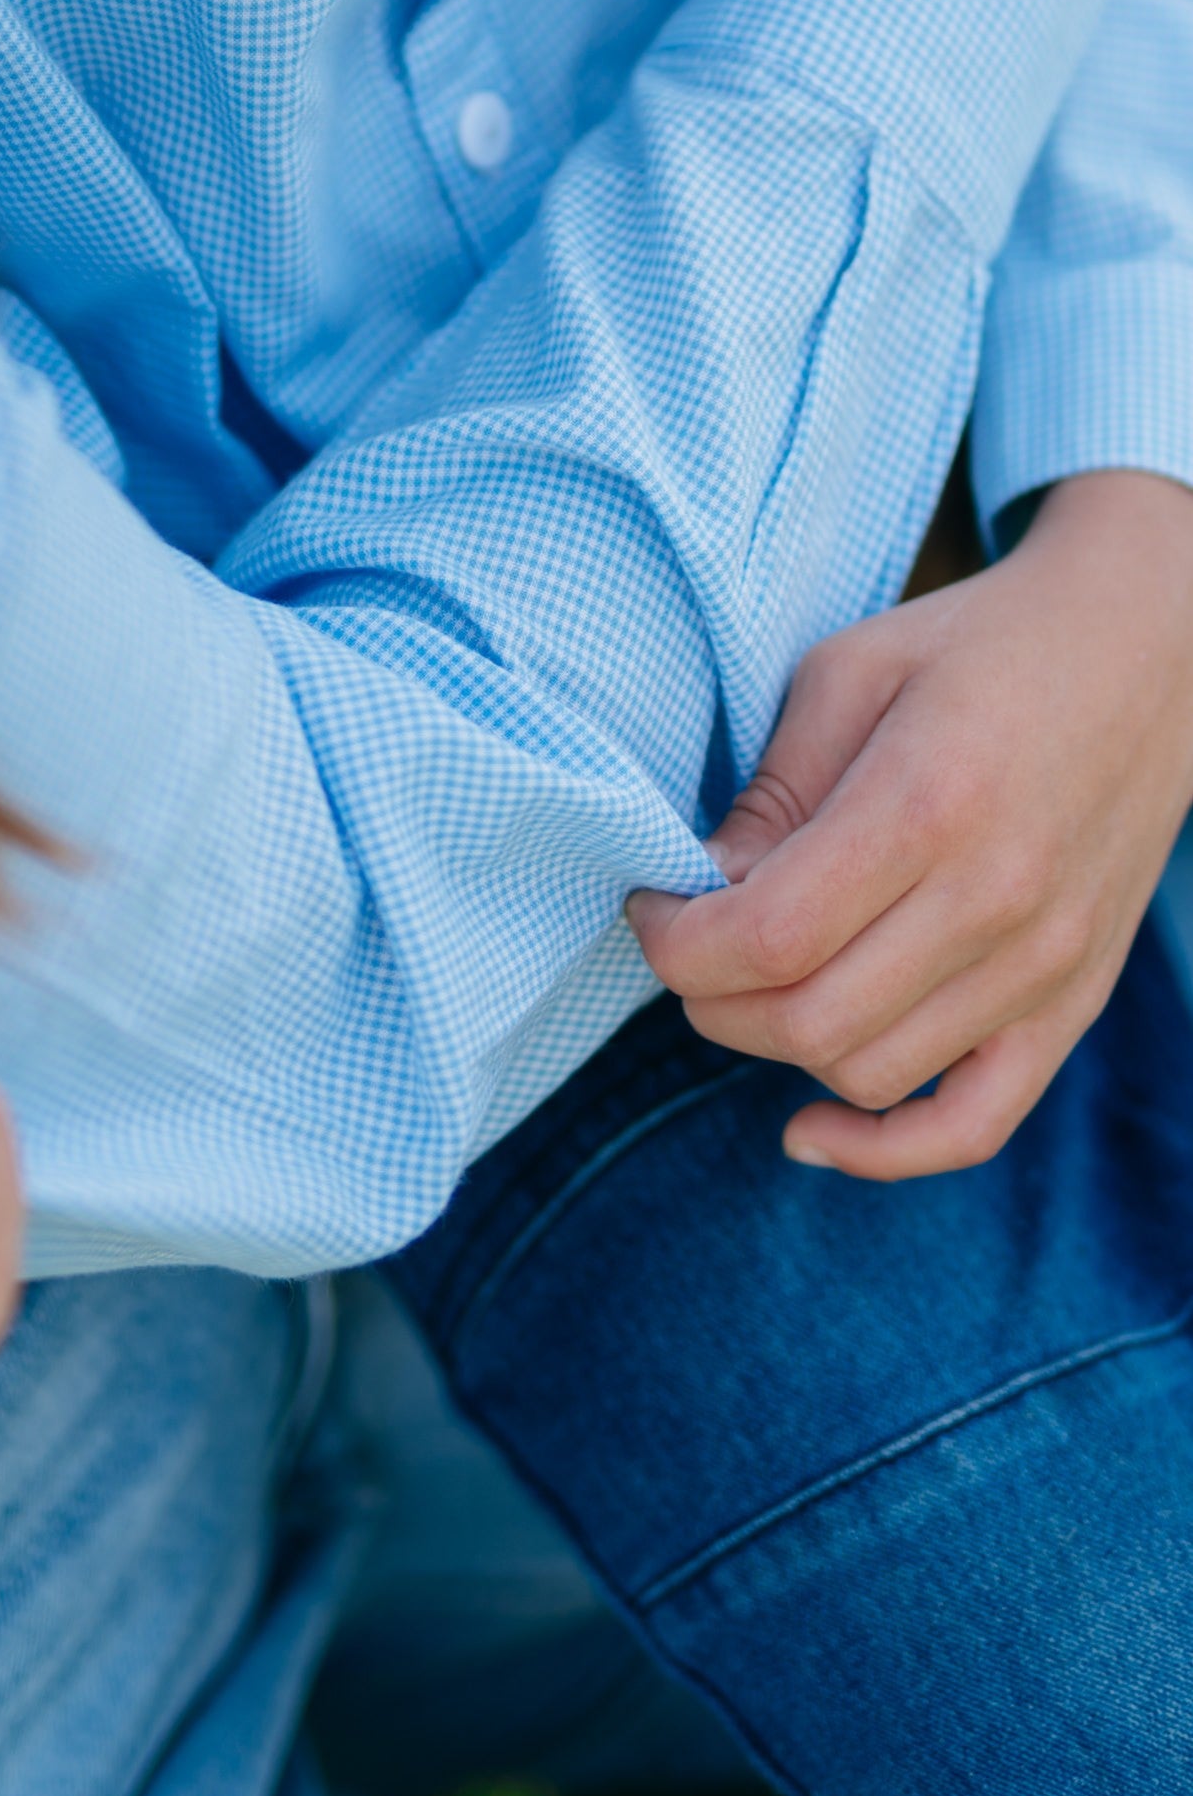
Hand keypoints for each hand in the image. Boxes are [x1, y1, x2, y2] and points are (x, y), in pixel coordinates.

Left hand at [629, 471, 1192, 1179]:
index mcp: (927, 806)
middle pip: (807, 1021)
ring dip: (775, 1049)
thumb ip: (774, 792)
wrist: (1148, 654)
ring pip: (870, 1075)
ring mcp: (1046, 965)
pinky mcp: (1075, 1001)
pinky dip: (884, 1148)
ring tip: (747, 984)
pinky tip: (810, 1127)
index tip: (651, 906)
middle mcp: (995, 902)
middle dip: (708, 999)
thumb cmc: (981, 647)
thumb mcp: (849, 672)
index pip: (768, 937)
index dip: (676, 943)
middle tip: (685, 943)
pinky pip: (975, 1124)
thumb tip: (702, 889)